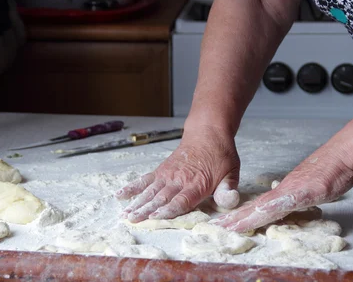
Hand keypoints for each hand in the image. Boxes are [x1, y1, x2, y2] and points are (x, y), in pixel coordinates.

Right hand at [114, 126, 240, 222]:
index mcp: (197, 184)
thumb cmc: (221, 154)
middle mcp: (179, 180)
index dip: (168, 210)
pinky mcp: (162, 170)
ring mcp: (168, 174)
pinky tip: (120, 195)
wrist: (208, 131)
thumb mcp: (232, 171)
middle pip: (161, 198)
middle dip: (146, 210)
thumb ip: (228, 189)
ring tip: (125, 214)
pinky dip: (132, 187)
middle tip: (132, 220)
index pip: (181, 200)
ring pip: (150, 191)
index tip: (155, 216)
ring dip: (137, 203)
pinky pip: (145, 179)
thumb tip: (229, 201)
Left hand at [210, 139, 352, 232]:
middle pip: (256, 207)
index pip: (260, 205)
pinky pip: (283, 203)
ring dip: (246, 217)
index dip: (243, 214)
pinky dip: (269, 210)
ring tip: (229, 226)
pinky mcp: (304, 191)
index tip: (229, 221)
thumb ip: (300, 195)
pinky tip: (258, 215)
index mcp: (285, 189)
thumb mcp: (312, 186)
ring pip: (264, 206)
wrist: (345, 153)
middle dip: (236, 217)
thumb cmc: (332, 168)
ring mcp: (293, 189)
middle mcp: (285, 189)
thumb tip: (290, 203)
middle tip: (218, 226)